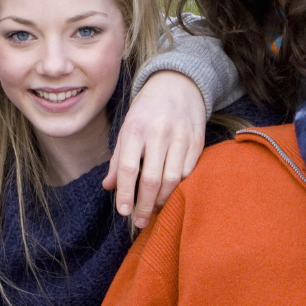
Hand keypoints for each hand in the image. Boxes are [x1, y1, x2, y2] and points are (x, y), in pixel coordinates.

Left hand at [104, 72, 206, 228]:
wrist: (178, 83)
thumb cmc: (146, 111)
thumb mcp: (126, 128)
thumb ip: (118, 159)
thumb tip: (108, 187)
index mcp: (135, 129)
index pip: (128, 168)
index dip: (125, 194)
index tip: (123, 213)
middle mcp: (158, 132)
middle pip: (151, 179)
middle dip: (144, 205)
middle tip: (140, 222)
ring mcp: (180, 136)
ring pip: (172, 178)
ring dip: (163, 199)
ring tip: (154, 209)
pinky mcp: (197, 140)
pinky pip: (188, 171)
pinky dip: (179, 187)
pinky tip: (171, 193)